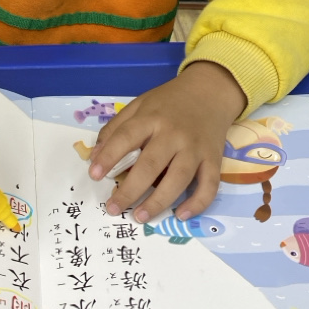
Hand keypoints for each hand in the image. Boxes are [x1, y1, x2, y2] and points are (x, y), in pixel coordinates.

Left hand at [88, 62, 245, 221]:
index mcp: (152, 118)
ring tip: (140, 216)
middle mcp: (174, 134)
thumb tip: (96, 155)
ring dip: (158, 201)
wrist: (209, 92)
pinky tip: (180, 215)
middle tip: (113, 208)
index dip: (108, 157)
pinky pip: (209, 186)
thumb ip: (116, 127)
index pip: (126, 138)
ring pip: (178, 179)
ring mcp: (196, 148)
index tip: (94, 175)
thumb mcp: (140, 105)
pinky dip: (197, 203)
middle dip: (130, 190)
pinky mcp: (214, 160)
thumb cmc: (169, 102)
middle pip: (151, 165)